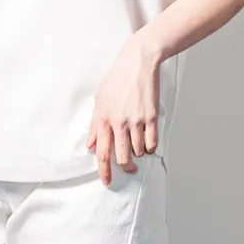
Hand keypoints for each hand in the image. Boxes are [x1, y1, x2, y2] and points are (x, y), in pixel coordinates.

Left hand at [86, 33, 161, 185]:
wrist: (137, 62)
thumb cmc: (117, 78)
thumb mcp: (100, 98)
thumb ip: (95, 124)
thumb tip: (91, 144)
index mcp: (104, 117)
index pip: (102, 152)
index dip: (104, 171)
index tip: (107, 181)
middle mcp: (119, 121)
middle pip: (122, 158)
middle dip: (126, 167)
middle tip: (129, 167)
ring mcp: (136, 120)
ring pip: (138, 151)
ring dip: (138, 153)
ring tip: (138, 144)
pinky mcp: (151, 117)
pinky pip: (152, 143)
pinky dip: (150, 147)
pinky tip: (148, 141)